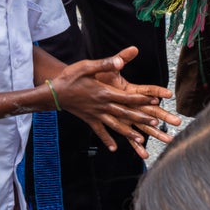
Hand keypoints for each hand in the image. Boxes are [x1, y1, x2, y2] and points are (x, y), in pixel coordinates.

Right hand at [52, 46, 179, 158]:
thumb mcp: (87, 67)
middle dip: (141, 118)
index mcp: (104, 93)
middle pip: (125, 113)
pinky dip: (107, 139)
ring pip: (115, 125)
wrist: (53, 93)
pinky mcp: (89, 119)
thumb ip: (105, 64)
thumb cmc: (70, 77)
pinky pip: (100, 131)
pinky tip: (114, 148)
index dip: (142, 100)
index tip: (155, 102)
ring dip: (128, 133)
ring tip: (140, 139)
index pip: (127, 97)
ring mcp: (96, 115)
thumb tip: (120, 61)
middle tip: (155, 123)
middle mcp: (102, 106)